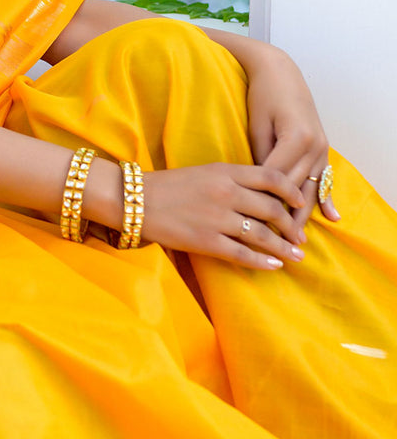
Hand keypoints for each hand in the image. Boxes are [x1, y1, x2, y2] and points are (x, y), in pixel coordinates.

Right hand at [139, 163, 306, 269]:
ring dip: (283, 248)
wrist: (136, 200)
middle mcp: (226, 193)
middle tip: (301, 238)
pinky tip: (274, 267)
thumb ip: (234, 179)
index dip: (292, 191)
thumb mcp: (205, 171)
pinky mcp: (206, 241)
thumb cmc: (170, 185)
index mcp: (226, 172)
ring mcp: (217, 219)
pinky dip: (262, 262)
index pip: (272, 177)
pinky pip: (242, 254)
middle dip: (292, 226)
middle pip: (272, 209)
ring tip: (296, 256)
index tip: (302, 203)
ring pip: (262, 235)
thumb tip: (263, 193)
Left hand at [241, 44, 339, 236]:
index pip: (276, 179)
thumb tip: (259, 188)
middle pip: (295, 188)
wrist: (280, 73)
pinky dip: (326, 198)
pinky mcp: (322, 148)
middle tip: (273, 245)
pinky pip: (324, 178)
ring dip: (303, 215)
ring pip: (310, 188)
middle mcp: (314, 145)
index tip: (252, 226)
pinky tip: (332, 218)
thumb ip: (260, 158)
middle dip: (283, 217)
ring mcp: (322, 147)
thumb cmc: (262, 97)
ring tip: (295, 242)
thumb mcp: (256, 126)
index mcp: (295, 138)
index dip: (263, 203)